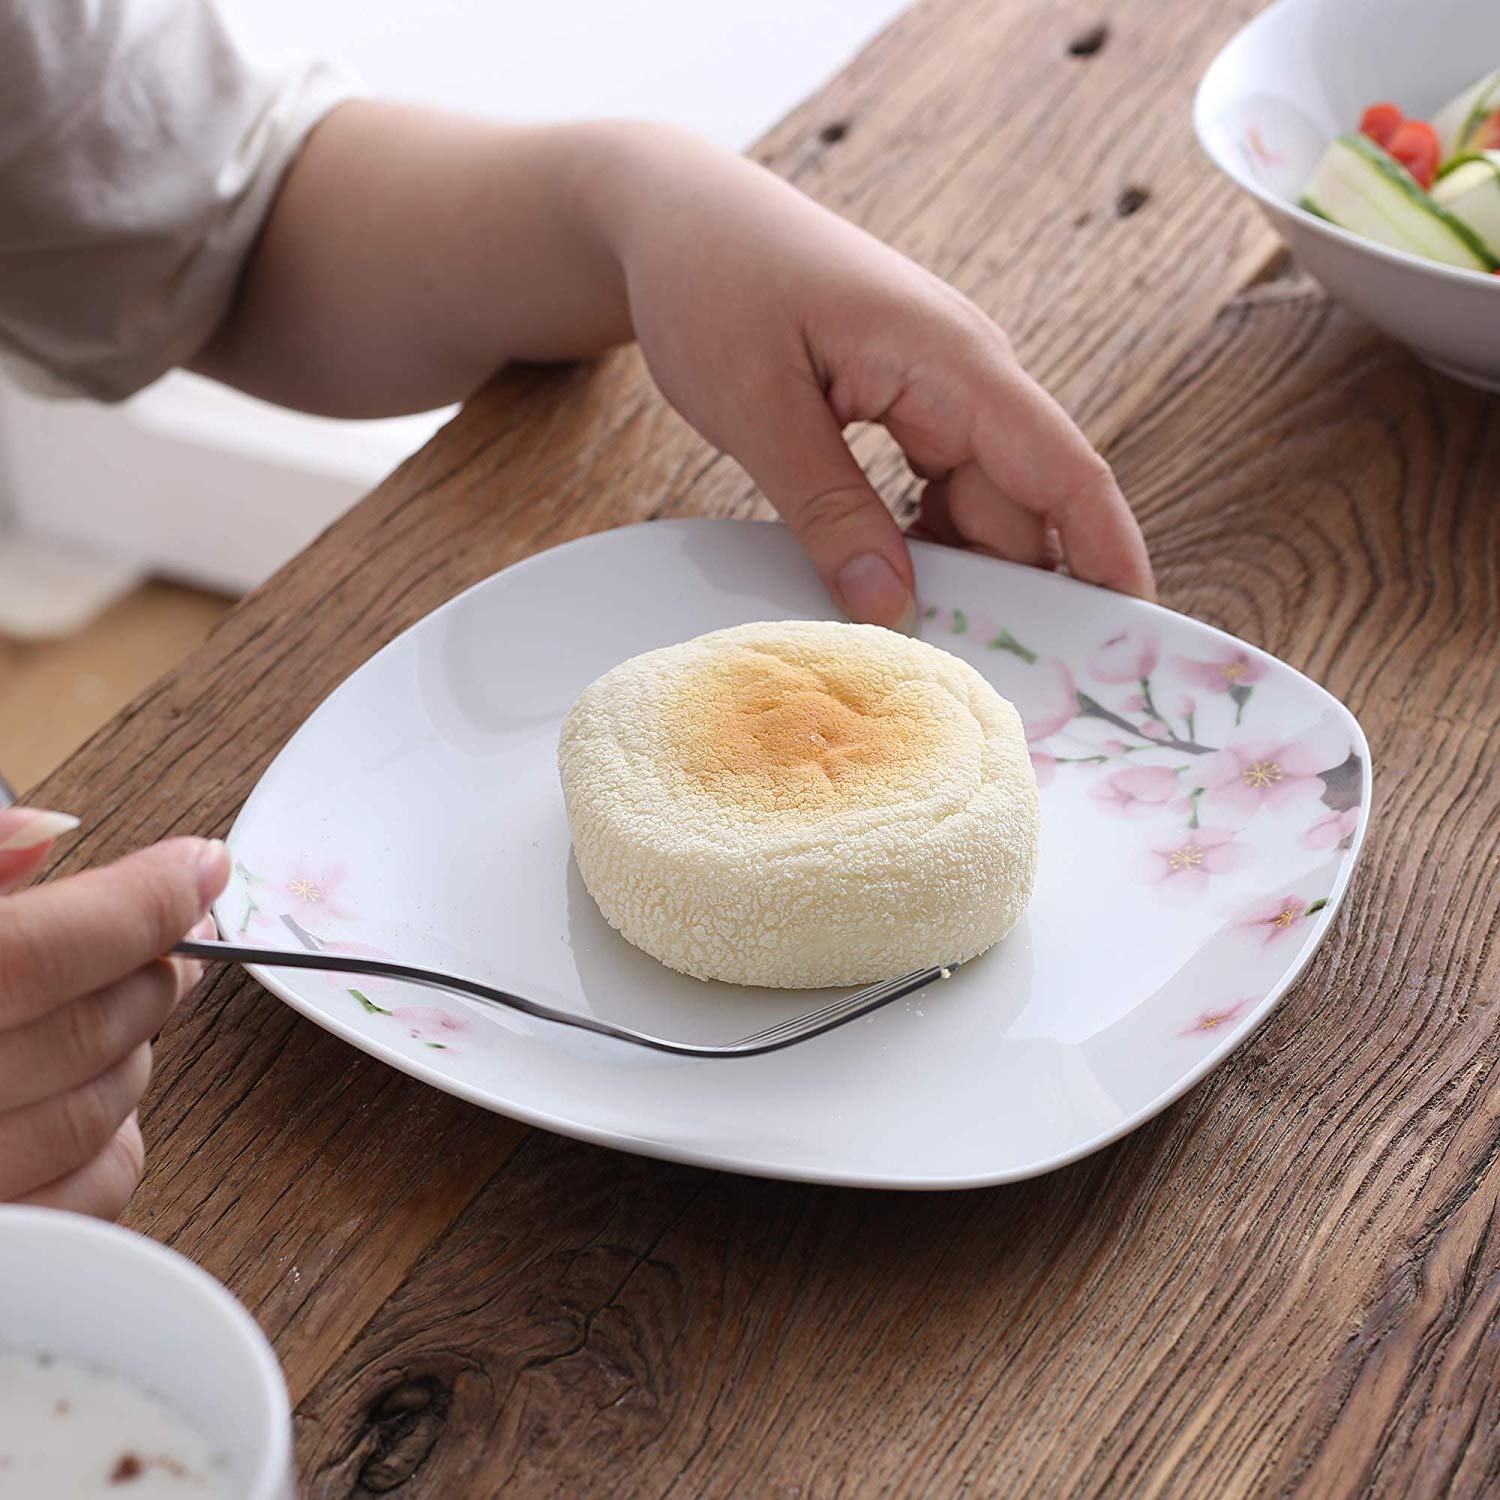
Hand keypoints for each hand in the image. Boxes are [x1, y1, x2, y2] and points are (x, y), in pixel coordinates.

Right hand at [0, 809, 229, 1218]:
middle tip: (174, 934)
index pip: (33, 952)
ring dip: (133, 1048)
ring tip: (121, 1005)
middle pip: (84, 1031)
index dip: (137, 902)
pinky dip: (112, 1138)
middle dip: (149, 969)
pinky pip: (90, 1195)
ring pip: (99, 1112)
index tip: (198, 865)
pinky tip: (86, 1094)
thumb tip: (48, 828)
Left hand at [591, 126, 1154, 626]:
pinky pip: (938, 491)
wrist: (678, 215)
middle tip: (988, 687)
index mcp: (951, 359)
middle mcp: (965, 374)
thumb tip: (891, 608)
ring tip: (931, 649)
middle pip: (1023, 505)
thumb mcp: (761, 406)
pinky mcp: (906, 405)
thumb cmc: (714, 283)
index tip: (1135, 638)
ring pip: (979, 505)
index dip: (1109, 555)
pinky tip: (885, 588)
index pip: (1065, 470)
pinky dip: (922, 544)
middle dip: (1019, 594)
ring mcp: (938, 390)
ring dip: (964, 573)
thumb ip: (828, 508)